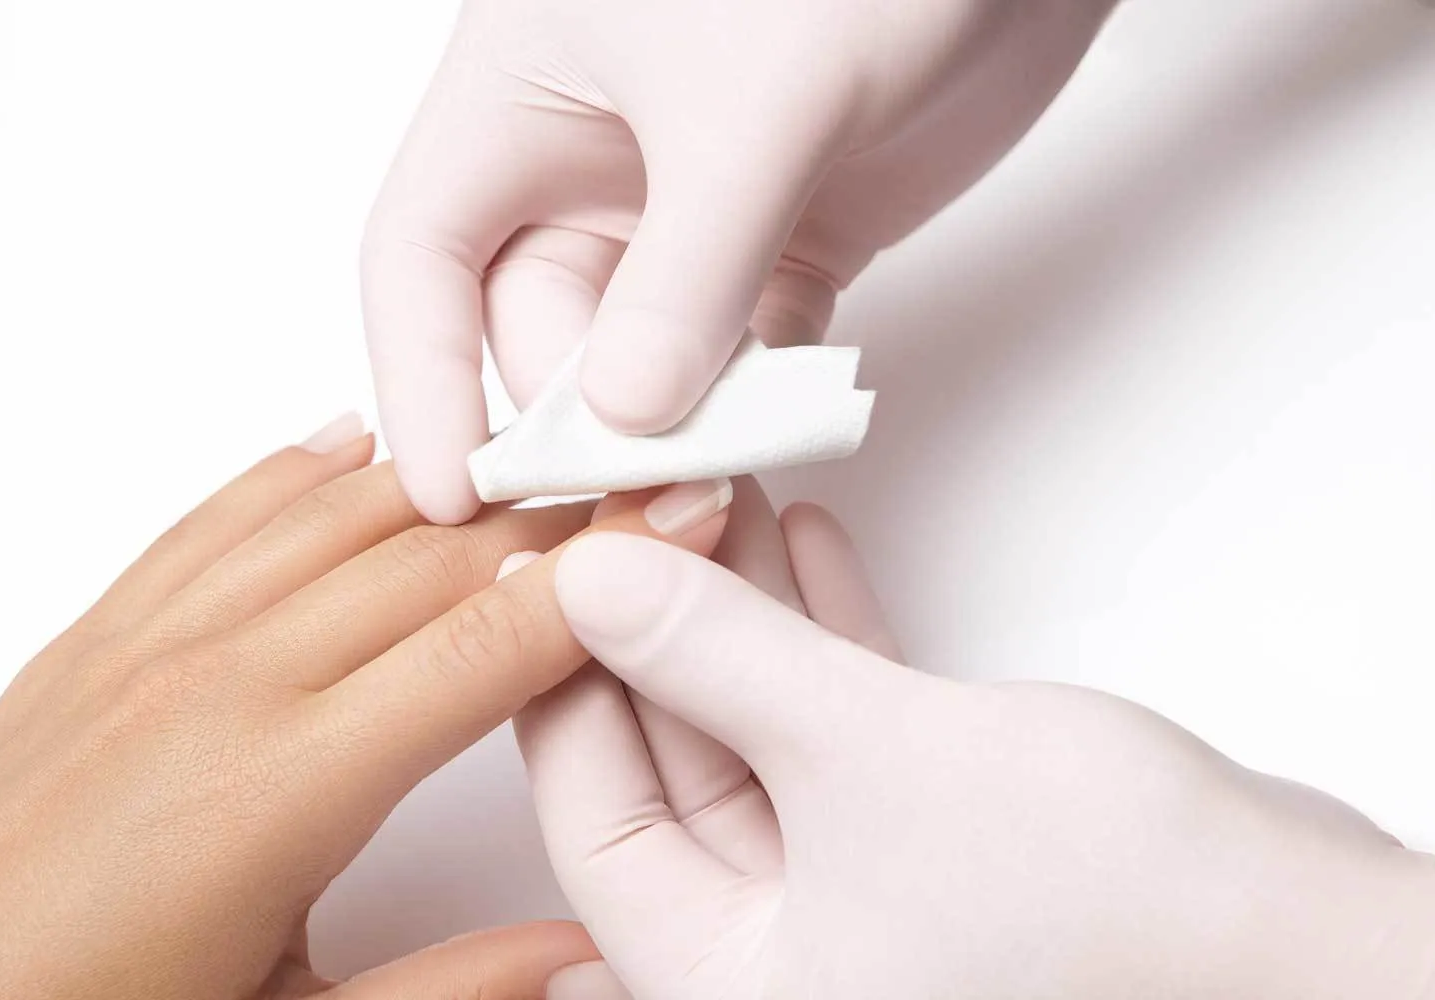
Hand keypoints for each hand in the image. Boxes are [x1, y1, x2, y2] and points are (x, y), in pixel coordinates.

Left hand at [0, 415, 731, 999]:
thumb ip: (452, 990)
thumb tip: (579, 954)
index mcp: (283, 787)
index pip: (491, 641)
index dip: (605, 573)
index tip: (682, 519)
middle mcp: (222, 684)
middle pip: (436, 555)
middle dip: (557, 512)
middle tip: (643, 477)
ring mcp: (152, 644)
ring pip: (337, 511)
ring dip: (450, 477)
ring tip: (538, 452)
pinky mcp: (99, 634)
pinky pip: (222, 514)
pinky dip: (304, 469)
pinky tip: (355, 445)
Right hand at [361, 0, 1119, 521]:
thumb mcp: (751, 107)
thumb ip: (687, 269)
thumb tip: (623, 416)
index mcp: (527, 93)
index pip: (422, 254)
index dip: (420, 377)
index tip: (448, 492)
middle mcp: (595, 158)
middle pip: (541, 325)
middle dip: (578, 418)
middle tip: (636, 497)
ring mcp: (694, 207)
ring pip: (646, 355)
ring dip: (675, 427)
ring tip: (718, 485)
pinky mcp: (790, 238)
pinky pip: (748, 350)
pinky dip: (759, 403)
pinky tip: (780, 439)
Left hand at [517, 512, 1434, 998]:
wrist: (1311, 944)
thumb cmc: (1111, 911)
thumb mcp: (870, 756)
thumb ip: (718, 661)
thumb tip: (591, 575)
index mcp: (731, 979)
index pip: (594, 816)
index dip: (564, 677)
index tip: (551, 559)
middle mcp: (784, 952)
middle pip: (673, 763)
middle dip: (657, 624)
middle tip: (630, 501)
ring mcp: (862, 894)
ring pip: (759, 732)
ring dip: (739, 615)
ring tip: (712, 489)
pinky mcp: (933, 840)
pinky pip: (840, 729)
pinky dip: (822, 639)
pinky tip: (801, 542)